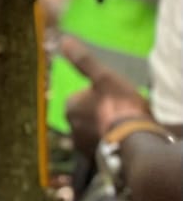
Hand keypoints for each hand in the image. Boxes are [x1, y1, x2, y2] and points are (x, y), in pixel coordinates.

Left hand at [61, 34, 151, 157]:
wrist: (136, 141)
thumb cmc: (119, 105)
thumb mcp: (103, 77)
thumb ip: (84, 61)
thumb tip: (64, 40)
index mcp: (70, 107)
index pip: (78, 99)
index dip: (94, 97)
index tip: (109, 98)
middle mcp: (71, 127)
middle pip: (83, 116)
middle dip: (96, 114)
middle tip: (117, 113)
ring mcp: (83, 145)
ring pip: (90, 132)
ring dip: (101, 130)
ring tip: (120, 127)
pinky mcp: (96, 160)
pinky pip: (98, 148)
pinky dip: (106, 144)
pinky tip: (119, 141)